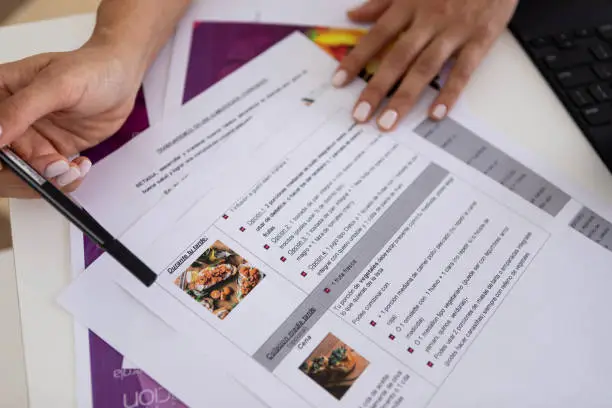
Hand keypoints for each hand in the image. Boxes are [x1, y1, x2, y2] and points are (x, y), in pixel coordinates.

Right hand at [0, 42, 142, 197]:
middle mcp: (10, 118)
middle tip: (53, 168)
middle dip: (22, 173)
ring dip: (47, 179)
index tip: (18, 160)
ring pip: (23, 173)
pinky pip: (48, 176)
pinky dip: (64, 179)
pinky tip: (80, 166)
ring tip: (72, 170)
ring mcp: (31, 137)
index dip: (0, 151)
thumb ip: (22, 109)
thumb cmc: (91, 70)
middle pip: (1, 160)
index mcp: (0, 93)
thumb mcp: (56, 85)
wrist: (121, 80)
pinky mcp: (52, 151)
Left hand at [333, 0, 517, 130]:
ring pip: (425, 68)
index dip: (356, 59)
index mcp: (410, 6)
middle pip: (397, 58)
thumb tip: (354, 15)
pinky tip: (435, 114)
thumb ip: (382, 1)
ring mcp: (454, 32)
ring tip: (388, 122)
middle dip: (376, 88)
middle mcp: (428, 20)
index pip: (377, 36)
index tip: (339, 82)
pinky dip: (449, 93)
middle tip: (360, 115)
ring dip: (405, 97)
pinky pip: (463, 70)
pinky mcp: (480, 39)